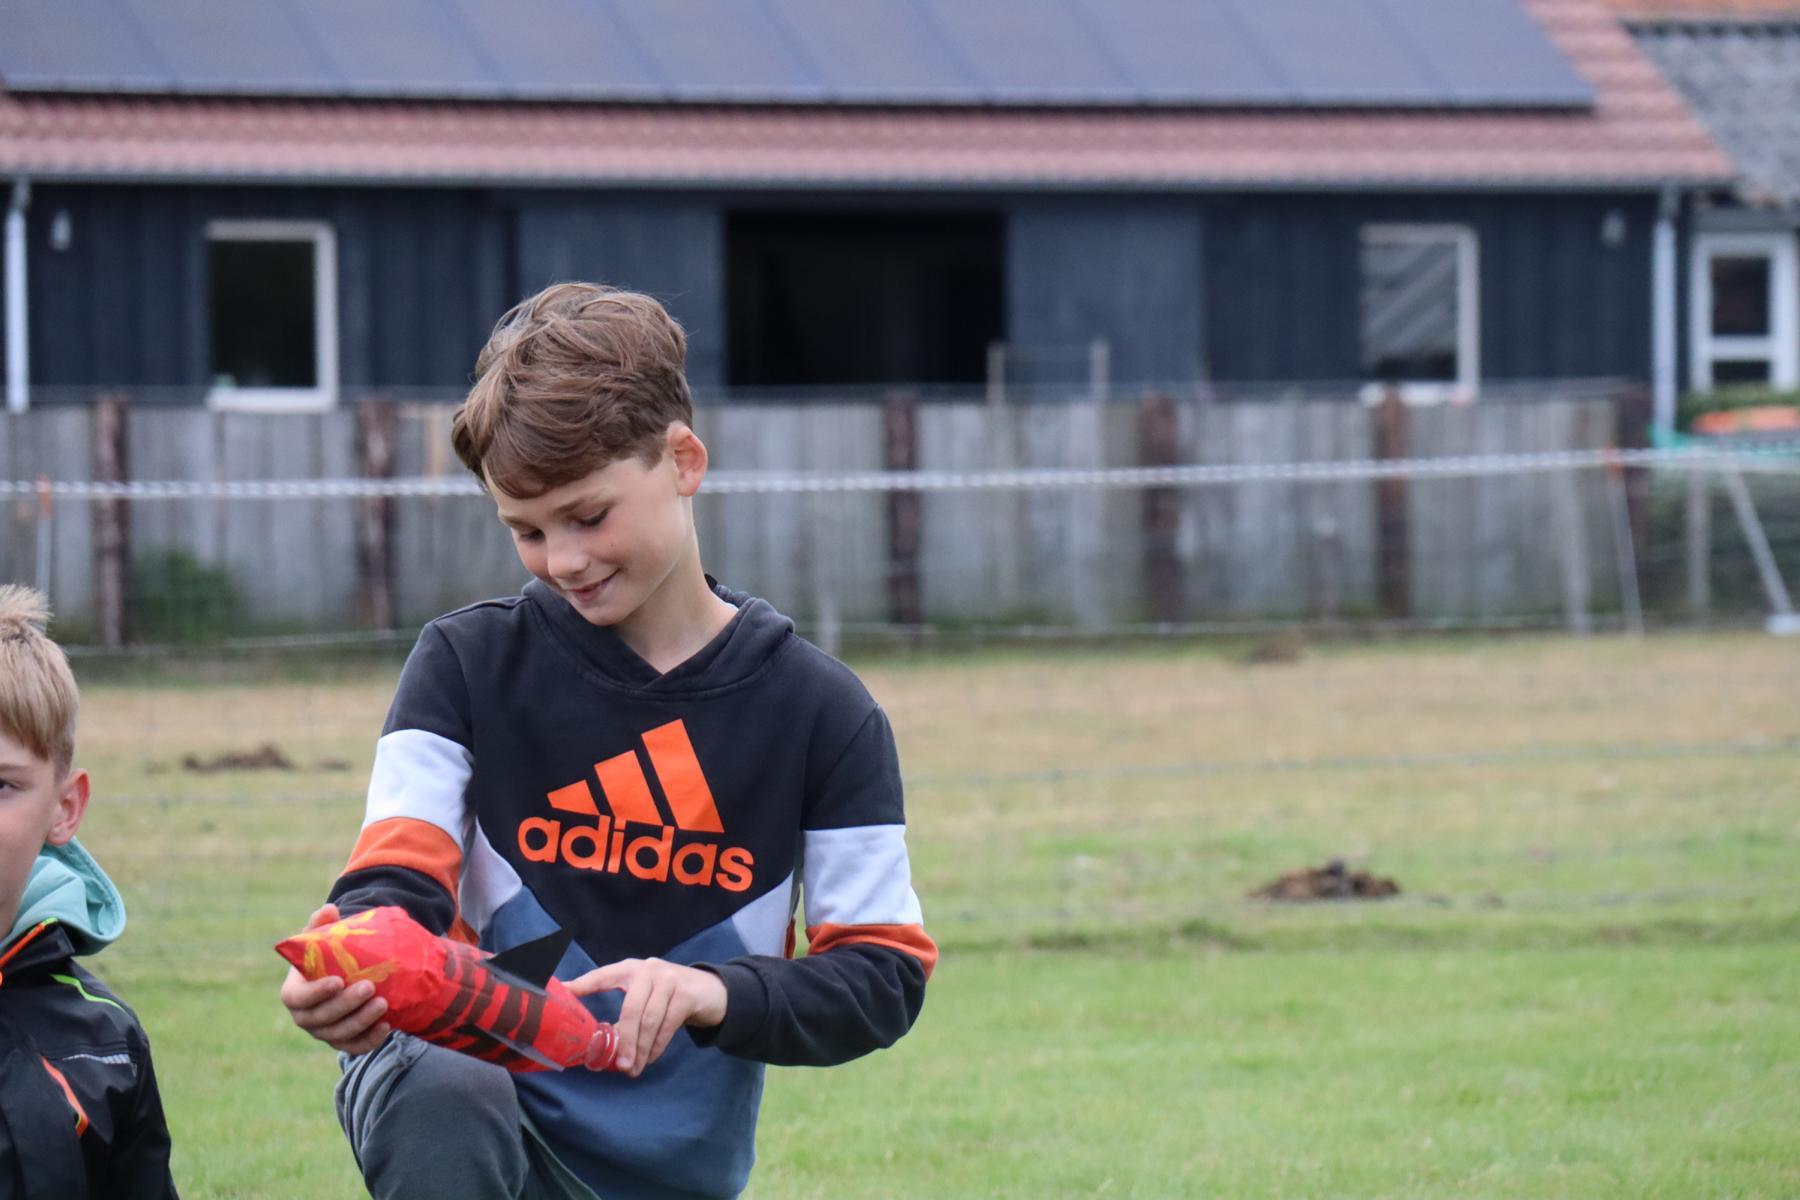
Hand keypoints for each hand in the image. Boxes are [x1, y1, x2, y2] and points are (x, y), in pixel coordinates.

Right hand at [278, 904, 391, 1054]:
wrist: (344, 976)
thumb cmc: (328, 956)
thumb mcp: (322, 939)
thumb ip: (321, 925)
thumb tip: (329, 909)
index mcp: (294, 992)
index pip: (297, 998)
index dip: (315, 993)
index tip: (337, 981)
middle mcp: (305, 1017)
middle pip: (320, 1018)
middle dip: (345, 1005)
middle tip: (369, 987)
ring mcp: (323, 1032)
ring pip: (338, 1035)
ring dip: (360, 1022)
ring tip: (383, 1004)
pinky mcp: (342, 1041)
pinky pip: (354, 1047)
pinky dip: (369, 1041)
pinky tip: (387, 1027)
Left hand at [565, 958, 726, 1077]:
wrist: (710, 991)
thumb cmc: (668, 997)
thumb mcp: (645, 996)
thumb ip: (626, 1012)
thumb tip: (602, 1043)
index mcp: (630, 969)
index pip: (603, 976)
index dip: (583, 984)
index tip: (563, 992)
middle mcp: (648, 970)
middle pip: (631, 1009)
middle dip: (624, 1041)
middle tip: (619, 1066)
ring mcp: (669, 980)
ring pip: (650, 1021)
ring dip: (640, 1049)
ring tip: (633, 1069)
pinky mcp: (686, 995)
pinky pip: (667, 1026)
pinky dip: (657, 1046)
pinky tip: (650, 1058)